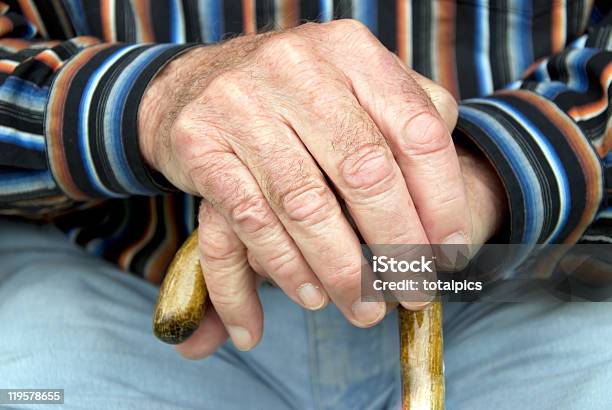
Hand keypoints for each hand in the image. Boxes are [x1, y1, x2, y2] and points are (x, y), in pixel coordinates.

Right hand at [139, 20, 470, 353]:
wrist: (195, 84)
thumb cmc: (293, 96)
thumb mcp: (354, 86)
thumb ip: (407, 117)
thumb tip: (447, 198)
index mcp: (350, 51)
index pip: (418, 131)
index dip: (443, 201)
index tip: (450, 253)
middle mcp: (296, 67)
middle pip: (366, 172)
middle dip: (398, 246)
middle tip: (413, 292)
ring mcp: (241, 102)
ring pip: (306, 205)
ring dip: (342, 271)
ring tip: (363, 309)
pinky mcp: (199, 143)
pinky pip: (252, 219)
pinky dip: (285, 266)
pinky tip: (310, 295)